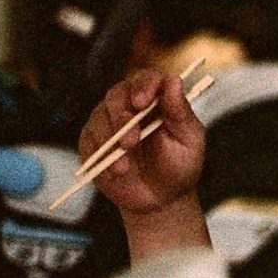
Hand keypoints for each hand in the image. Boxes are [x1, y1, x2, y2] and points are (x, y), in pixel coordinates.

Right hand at [77, 69, 205, 215]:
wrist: (161, 198)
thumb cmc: (179, 165)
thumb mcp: (188, 140)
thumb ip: (180, 112)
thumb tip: (174, 81)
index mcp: (157, 99)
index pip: (147, 79)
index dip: (144, 86)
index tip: (142, 102)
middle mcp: (130, 105)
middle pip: (117, 94)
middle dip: (122, 116)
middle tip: (131, 141)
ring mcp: (109, 121)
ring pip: (100, 117)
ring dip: (111, 141)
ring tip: (125, 166)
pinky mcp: (93, 141)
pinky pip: (89, 140)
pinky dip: (100, 156)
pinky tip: (116, 172)